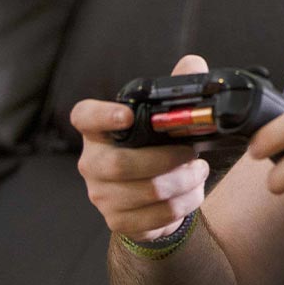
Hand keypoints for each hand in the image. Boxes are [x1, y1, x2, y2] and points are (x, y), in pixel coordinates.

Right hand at [71, 54, 212, 240]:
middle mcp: (93, 162)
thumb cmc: (158, 147)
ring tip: (199, 172)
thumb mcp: (167, 117)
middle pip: (121, 165)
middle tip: (193, 154)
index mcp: (100, 130)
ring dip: (182, 183)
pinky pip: (154, 217)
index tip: (127, 116)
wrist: (155, 196)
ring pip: (144, 192)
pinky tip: (192, 194)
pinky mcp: (117, 220)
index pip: (85, 116)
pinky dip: (182, 206)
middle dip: (166, 160)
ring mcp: (101, 194)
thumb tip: (193, 64)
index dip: (102, 116)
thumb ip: (179, 86)